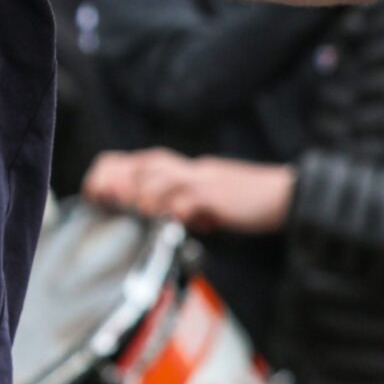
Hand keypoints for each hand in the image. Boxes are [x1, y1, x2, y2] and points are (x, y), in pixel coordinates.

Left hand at [84, 150, 293, 234]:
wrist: (288, 195)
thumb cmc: (249, 201)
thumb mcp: (210, 201)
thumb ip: (184, 205)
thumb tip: (162, 220)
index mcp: (185, 168)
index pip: (138, 161)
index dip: (111, 174)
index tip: (95, 194)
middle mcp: (189, 169)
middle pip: (140, 164)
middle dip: (115, 182)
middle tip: (104, 201)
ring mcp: (201, 179)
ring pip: (156, 179)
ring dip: (139, 198)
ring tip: (136, 215)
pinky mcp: (215, 195)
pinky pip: (184, 199)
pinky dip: (170, 211)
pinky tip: (167, 222)